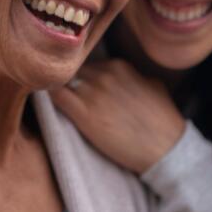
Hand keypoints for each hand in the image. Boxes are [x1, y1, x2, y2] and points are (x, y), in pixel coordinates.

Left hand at [50, 59, 184, 173]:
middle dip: (69, 79)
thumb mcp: (153, 85)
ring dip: (59, 86)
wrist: (166, 149)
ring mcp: (92, 93)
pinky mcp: (83, 114)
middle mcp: (103, 75)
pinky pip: (56, 96)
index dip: (82, 73)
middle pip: (74, 70)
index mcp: (118, 66)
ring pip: (62, 80)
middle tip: (66, 90)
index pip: (88, 63)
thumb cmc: (163, 119)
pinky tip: (46, 98)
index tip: (78, 82)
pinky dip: (49, 94)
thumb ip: (134, 75)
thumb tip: (127, 76)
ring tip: (54, 94)